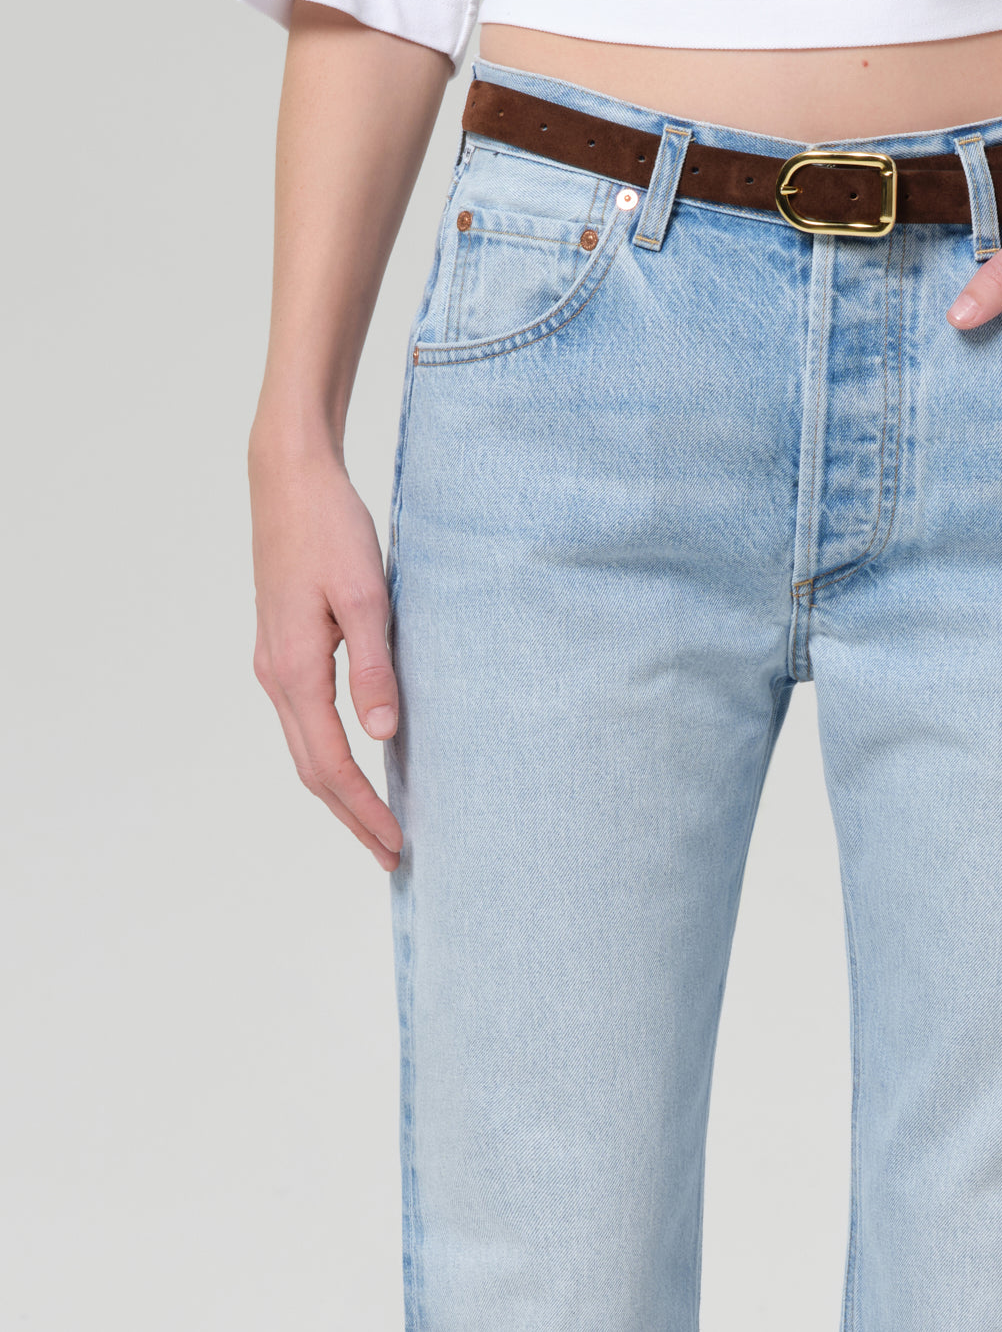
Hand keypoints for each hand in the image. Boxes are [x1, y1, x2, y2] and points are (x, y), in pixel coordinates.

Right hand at [249, 449, 403, 870]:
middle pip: (310, 769)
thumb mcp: (364, 595)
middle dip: (351, 816)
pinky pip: (304, 719)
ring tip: (376, 820)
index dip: (364, 810)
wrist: (289, 477)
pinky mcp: (282, 645)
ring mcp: (274, 661)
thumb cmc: (330, 528)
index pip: (330, 764)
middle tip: (391, 854)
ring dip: (339, 790)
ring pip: (303, 746)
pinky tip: (358, 756)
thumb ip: (374, 668)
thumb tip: (383, 736)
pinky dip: (329, 753)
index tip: (397, 845)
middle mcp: (275, 674)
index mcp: (294, 669)